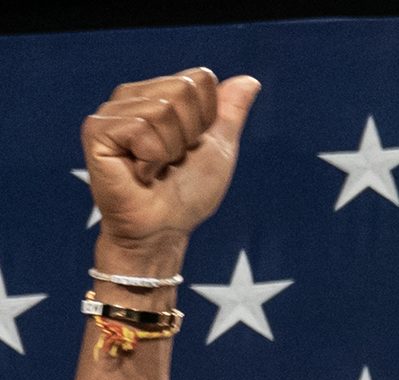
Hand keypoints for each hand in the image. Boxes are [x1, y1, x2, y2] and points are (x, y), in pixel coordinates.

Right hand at [81, 67, 260, 252]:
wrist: (164, 229)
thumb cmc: (188, 195)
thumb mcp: (219, 150)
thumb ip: (230, 113)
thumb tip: (251, 80)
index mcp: (160, 94)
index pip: (201, 80)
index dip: (207, 121)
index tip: (190, 149)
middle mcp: (134, 96)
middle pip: (183, 91)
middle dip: (189, 135)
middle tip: (171, 162)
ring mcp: (112, 111)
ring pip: (163, 110)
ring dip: (169, 151)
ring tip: (153, 170)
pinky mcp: (97, 130)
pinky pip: (141, 128)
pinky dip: (150, 159)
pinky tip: (138, 173)